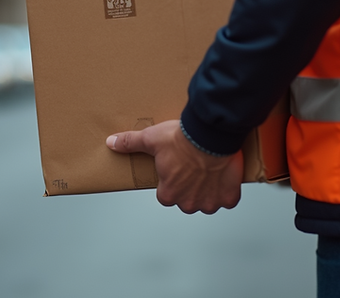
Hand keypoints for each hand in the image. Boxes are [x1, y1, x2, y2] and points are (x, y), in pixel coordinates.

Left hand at [106, 120, 243, 213]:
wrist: (210, 135)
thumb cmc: (181, 139)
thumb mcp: (151, 139)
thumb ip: (130, 143)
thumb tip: (112, 142)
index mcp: (168, 194)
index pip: (166, 195)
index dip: (171, 182)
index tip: (176, 169)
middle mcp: (188, 203)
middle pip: (187, 200)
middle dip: (190, 187)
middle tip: (193, 167)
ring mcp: (209, 202)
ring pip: (207, 202)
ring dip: (209, 191)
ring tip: (209, 170)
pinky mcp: (228, 198)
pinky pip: (228, 200)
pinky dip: (228, 190)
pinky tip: (225, 176)